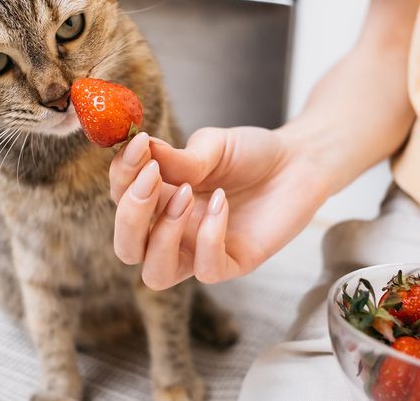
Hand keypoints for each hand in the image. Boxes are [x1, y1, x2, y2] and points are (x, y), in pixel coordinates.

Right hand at [109, 127, 327, 289]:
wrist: (299, 161)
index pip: (120, 198)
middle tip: (153, 177)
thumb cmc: (251, 153)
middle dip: (130, 215)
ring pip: (156, 274)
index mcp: (159, 198)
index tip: (139, 145)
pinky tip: (221, 202)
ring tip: (187, 194)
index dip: (122, 175)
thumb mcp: (213, 145)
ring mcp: (200, 250)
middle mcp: (173, 230)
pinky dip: (208, 237)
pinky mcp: (233, 263)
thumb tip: (143, 149)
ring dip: (162, 236)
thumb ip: (178, 156)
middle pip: (127, 247)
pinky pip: (206, 270)